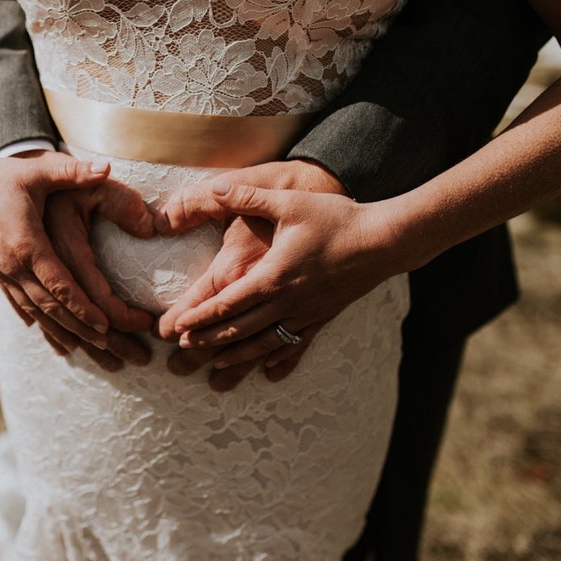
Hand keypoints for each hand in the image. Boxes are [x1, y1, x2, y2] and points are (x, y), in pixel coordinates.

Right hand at [0, 149, 153, 369]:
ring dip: (64, 334)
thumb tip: (107, 167)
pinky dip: (42, 326)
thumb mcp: (39, 170)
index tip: (107, 325)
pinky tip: (57, 343)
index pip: (59, 283)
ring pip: (36, 313)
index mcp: (27, 243)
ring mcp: (3, 273)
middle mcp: (13, 265)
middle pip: (51, 307)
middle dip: (81, 329)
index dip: (83, 306)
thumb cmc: (3, 175)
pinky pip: (22, 307)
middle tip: (110, 347)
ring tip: (91, 351)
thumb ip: (73, 171)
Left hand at [159, 178, 402, 389]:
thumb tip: (217, 188)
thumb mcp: (288, 202)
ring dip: (238, 356)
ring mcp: (306, 314)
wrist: (383, 241)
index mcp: (271, 277)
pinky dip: (279, 360)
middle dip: (208, 341)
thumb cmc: (335, 220)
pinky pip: (297, 345)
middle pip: (239, 330)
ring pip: (265, 344)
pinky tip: (270, 372)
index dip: (200, 317)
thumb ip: (248, 197)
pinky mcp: (323, 317)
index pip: (226, 304)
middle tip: (184, 352)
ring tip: (217, 366)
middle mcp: (286, 302)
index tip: (177, 328)